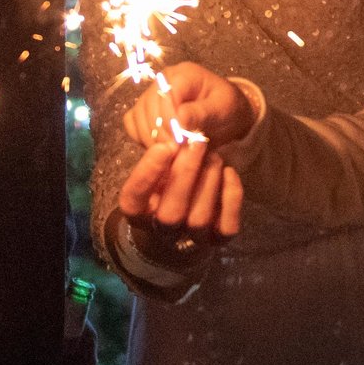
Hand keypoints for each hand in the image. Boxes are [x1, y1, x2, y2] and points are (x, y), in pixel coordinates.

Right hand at [116, 137, 243, 258]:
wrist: (196, 194)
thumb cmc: (170, 172)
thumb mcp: (160, 156)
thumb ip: (162, 145)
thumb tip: (176, 126)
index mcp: (139, 210)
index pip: (133, 201)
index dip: (146, 175)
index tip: (164, 146)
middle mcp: (162, 228)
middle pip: (169, 215)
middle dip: (184, 175)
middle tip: (197, 141)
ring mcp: (191, 237)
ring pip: (198, 220)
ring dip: (208, 181)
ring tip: (213, 154)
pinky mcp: (218, 238)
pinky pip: (227, 228)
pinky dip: (231, 197)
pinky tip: (229, 173)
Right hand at [122, 62, 254, 146]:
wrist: (227, 117)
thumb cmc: (228, 109)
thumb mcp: (223, 109)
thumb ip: (202, 113)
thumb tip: (180, 119)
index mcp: (184, 74)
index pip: (166, 93)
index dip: (170, 119)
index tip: (182, 141)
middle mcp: (163, 80)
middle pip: (148, 105)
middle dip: (161, 132)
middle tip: (177, 152)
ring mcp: (151, 95)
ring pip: (137, 116)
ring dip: (151, 138)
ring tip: (171, 153)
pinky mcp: (144, 111)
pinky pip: (132, 124)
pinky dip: (142, 138)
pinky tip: (161, 149)